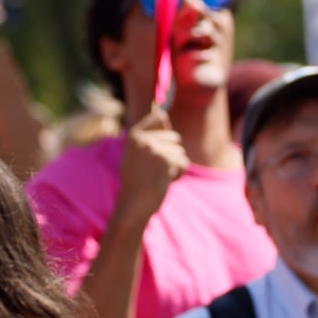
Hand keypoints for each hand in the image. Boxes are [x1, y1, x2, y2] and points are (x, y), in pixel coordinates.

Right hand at [115, 106, 188, 223]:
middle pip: (175, 138)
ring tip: (158, 176)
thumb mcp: (137, 155)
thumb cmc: (137, 182)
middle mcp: (143, 138)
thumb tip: (163, 114)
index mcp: (134, 135)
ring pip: (180, 153)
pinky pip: (183, 163)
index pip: (159, 116)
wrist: (134, 203)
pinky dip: (178, 174)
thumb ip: (148, 136)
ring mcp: (154, 147)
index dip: (165, 129)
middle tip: (156, 169)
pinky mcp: (165, 158)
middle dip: (172, 155)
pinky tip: (164, 181)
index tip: (161, 143)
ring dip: (175, 166)